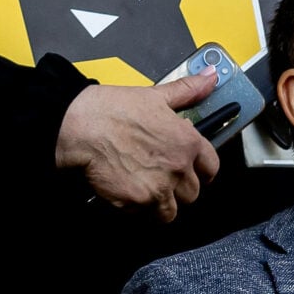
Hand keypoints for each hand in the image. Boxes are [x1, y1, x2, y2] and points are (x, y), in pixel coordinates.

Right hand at [56, 68, 220, 221]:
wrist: (82, 126)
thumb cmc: (114, 109)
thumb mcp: (156, 96)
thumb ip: (187, 91)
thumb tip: (211, 77)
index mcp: (188, 142)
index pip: (211, 167)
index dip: (202, 171)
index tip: (194, 172)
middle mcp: (179, 167)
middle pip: (192, 193)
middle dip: (179, 189)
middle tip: (161, 179)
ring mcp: (159, 188)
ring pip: (171, 211)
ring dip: (161, 204)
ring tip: (145, 190)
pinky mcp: (137, 202)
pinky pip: (144, 215)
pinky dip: (136, 209)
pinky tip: (126, 191)